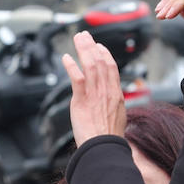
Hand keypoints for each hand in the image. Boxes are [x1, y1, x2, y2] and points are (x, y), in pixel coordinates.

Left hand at [60, 31, 125, 146]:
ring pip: (90, 65)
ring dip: (82, 49)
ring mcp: (95, 95)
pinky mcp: (82, 100)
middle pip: (100, 62)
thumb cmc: (109, 139)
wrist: (103, 148)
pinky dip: (71, 65)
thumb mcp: (117, 119)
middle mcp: (107, 91)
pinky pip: (77, 78)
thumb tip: (110, 106)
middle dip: (92, 46)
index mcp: (116, 95)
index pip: (112, 69)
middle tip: (84, 36)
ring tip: (77, 39)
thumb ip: (112, 107)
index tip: (99, 46)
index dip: (105, 55)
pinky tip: (66, 57)